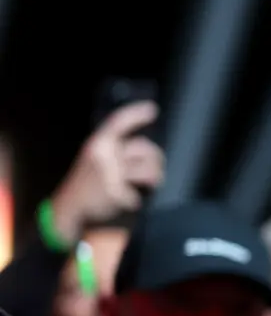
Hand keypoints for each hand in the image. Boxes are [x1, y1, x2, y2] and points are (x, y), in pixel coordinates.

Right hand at [48, 101, 163, 241]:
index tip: (152, 109)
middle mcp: (104, 155)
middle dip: (156, 159)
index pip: (118, 122)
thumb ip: (115, 148)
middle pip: (145, 149)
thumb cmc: (87, 180)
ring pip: (150, 171)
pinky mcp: (115, 193)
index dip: (136, 113)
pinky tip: (129, 200)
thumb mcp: (95, 156)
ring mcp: (110, 175)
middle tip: (155, 169)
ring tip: (152, 183)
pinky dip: (136, 199)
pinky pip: (139, 195)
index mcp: (98, 143)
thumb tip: (146, 147)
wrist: (68, 207)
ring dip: (156, 178)